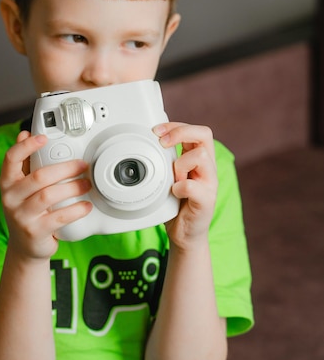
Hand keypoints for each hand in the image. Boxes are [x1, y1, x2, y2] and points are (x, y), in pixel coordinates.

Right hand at [0, 131, 91, 259]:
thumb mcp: (21, 186)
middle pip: (39, 177)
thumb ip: (24, 162)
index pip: (11, 159)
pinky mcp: (35, 232)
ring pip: (49, 196)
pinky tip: (86, 205)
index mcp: (7, 182)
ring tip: (87, 184)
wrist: (25, 246)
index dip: (26, 146)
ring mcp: (21, 216)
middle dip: (65, 169)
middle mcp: (11, 198)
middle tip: (83, 165)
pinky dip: (76, 210)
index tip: (43, 137)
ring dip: (72, 188)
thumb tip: (24, 134)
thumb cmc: (27, 210)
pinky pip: (59, 218)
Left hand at [154, 122, 217, 248]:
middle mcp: (208, 167)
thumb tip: (150, 141)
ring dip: (179, 164)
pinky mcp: (206, 200)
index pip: (196, 130)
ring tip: (172, 179)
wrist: (185, 233)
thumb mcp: (169, 175)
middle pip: (204, 134)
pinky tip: (174, 194)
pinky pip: (192, 186)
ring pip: (200, 156)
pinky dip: (179, 188)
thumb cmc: (176, 203)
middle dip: (179, 133)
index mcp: (199, 158)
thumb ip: (166, 159)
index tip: (156, 131)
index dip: (176, 126)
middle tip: (162, 143)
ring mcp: (210, 183)